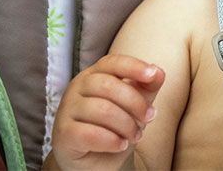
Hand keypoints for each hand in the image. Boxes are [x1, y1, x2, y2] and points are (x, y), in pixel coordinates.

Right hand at [48, 54, 164, 170]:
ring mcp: (66, 110)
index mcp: (94, 74)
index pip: (112, 63)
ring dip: (126, 125)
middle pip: (108, 86)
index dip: (134, 67)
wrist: (97, 159)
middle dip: (136, 103)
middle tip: (150, 117)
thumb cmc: (116, 125)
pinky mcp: (63, 134)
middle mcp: (77, 87)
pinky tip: (121, 145)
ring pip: (101, 110)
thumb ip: (147, 87)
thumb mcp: (136, 104)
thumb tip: (159, 72)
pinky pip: (89, 133)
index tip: (153, 75)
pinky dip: (111, 140)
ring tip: (136, 136)